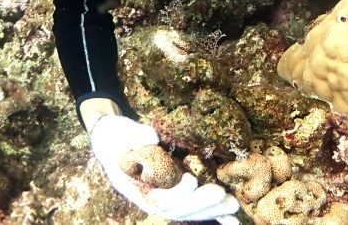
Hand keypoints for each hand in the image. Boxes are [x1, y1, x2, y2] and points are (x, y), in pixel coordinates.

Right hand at [88, 115, 239, 223]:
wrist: (115, 140)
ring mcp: (163, 197)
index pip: (157, 200)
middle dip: (200, 205)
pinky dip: (213, 215)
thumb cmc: (117, 135)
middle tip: (222, 195)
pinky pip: (194, 207)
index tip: (191, 179)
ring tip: (232, 206)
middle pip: (177, 210)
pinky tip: (231, 221)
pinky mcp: (174, 192)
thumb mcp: (120, 132)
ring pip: (188, 211)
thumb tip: (151, 137)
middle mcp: (150, 197)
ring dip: (211, 211)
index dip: (176, 194)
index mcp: (135, 187)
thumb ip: (134, 135)